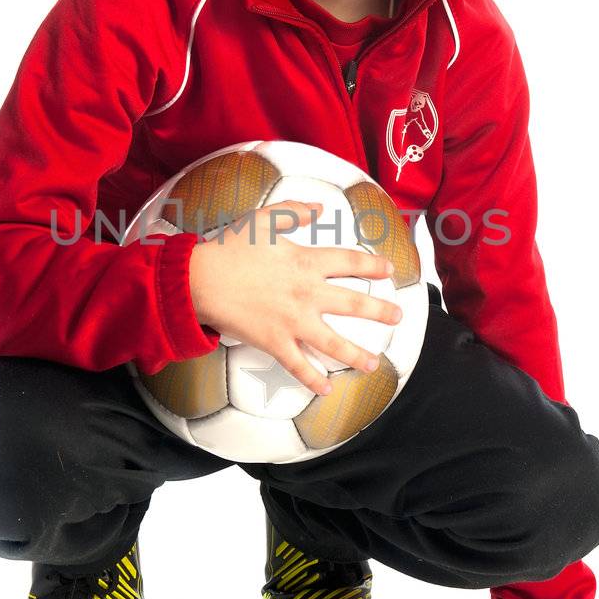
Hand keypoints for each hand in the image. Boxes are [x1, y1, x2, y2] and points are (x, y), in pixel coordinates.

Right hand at [188, 199, 401, 397]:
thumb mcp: (263, 220)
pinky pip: (298, 365)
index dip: (373, 266)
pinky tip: (325, 390)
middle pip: (353, 304)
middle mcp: (307, 294)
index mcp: (306, 262)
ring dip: (356, 355)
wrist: (200, 280)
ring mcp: (293, 322)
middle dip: (379, 312)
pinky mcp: (274, 342)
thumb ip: (294, 211)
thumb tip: (320, 208)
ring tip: (373, 363)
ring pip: (333, 343)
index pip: (350, 263)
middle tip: (397, 317)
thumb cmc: (229, 249)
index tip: (389, 271)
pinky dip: (312, 380)